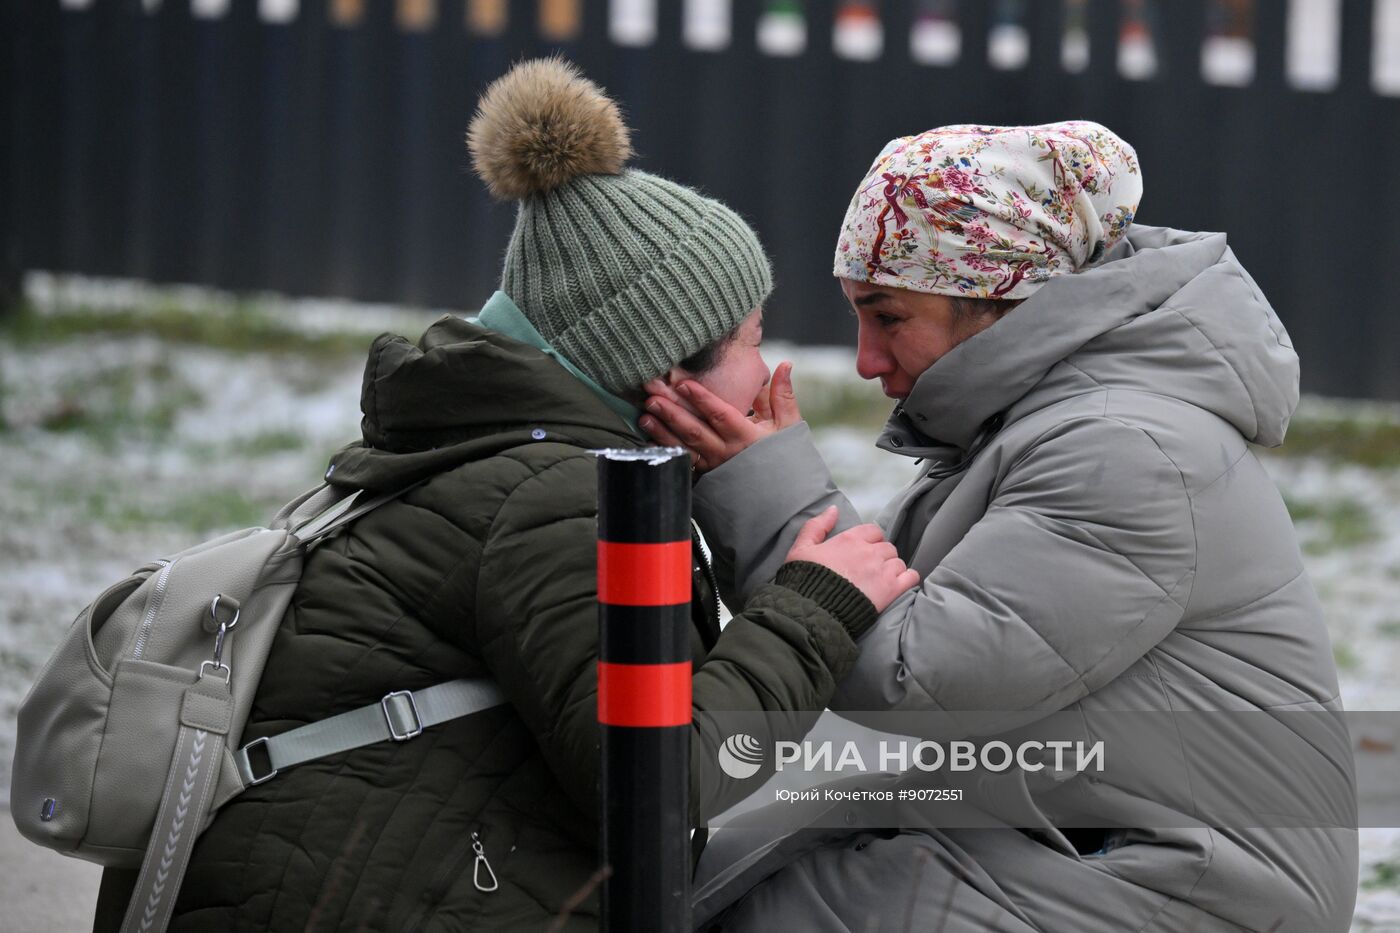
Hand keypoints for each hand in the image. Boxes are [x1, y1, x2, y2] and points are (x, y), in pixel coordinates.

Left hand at [639, 362, 801, 473]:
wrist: (783, 500)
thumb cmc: (785, 459)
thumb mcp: (788, 425)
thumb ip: (782, 395)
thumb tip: (785, 365)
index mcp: (746, 437)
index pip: (720, 415)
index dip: (702, 399)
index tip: (683, 384)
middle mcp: (726, 453)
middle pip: (695, 430)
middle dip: (672, 412)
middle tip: (651, 396)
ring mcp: (713, 468)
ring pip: (685, 448)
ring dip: (663, 432)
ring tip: (644, 415)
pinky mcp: (706, 479)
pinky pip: (683, 463)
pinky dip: (666, 451)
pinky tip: (650, 440)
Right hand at [784, 507, 919, 613]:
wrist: (812, 610)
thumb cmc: (803, 580)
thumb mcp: (801, 548)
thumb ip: (816, 526)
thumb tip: (833, 509)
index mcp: (850, 539)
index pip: (873, 531)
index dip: (872, 540)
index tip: (865, 551)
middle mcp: (869, 552)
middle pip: (887, 547)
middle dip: (881, 556)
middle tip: (871, 569)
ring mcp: (882, 570)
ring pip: (898, 562)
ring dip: (892, 569)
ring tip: (881, 581)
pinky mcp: (891, 590)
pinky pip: (910, 577)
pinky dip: (907, 579)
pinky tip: (899, 585)